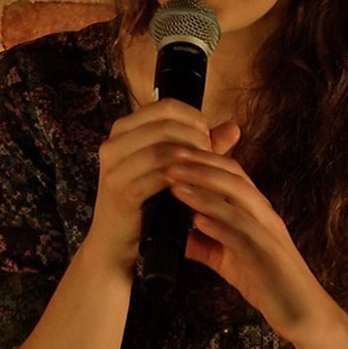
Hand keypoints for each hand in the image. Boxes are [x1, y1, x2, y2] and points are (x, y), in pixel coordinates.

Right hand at [85, 98, 239, 276]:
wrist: (114, 242)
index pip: (165, 106)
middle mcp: (113, 144)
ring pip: (163, 149)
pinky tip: (195, 186)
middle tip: (211, 155)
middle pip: (166, 124)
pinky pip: (160, 176)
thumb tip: (234, 128)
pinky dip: (183, 179)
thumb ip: (201, 145)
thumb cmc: (145, 201)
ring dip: (192, 158)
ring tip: (206, 171)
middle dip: (196, 138)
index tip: (208, 136)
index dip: (194, 118)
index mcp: (123, 130)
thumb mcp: (171, 167)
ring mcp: (115, 168)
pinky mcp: (122, 192)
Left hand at [165, 136, 338, 344]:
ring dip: (204, 189)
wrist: (300, 310)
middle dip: (200, 165)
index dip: (203, 159)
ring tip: (176, 185)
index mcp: (255, 210)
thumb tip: (173, 237)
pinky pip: (243, 232)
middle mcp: (264, 214)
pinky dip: (219, 223)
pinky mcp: (269, 253)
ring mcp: (268, 231)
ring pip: (238, 198)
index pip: (230, 172)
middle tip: (170, 160)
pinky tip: (197, 220)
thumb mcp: (227, 259)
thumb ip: (203, 245)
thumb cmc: (265, 280)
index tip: (173, 153)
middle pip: (234, 176)